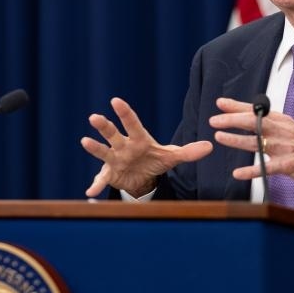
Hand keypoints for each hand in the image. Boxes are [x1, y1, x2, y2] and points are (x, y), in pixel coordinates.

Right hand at [81, 97, 212, 197]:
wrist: (142, 177)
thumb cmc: (154, 160)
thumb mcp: (171, 157)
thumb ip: (188, 152)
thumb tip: (210, 146)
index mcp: (139, 139)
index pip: (132, 123)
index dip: (124, 112)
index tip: (115, 100)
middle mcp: (123, 145)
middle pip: (113, 133)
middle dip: (104, 126)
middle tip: (94, 117)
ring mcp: (114, 159)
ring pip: (103, 151)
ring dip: (94, 147)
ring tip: (84, 141)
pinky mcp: (110, 174)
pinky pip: (101, 179)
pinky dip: (96, 184)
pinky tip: (90, 192)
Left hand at [209, 97, 293, 198]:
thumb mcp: (292, 129)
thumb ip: (272, 124)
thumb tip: (250, 116)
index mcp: (283, 121)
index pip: (257, 110)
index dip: (237, 106)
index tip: (220, 103)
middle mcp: (283, 131)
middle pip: (254, 122)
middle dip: (232, 120)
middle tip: (215, 120)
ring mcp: (286, 148)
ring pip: (256, 142)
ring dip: (236, 140)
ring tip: (219, 138)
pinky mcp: (289, 165)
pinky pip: (266, 168)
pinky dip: (251, 170)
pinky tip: (238, 172)